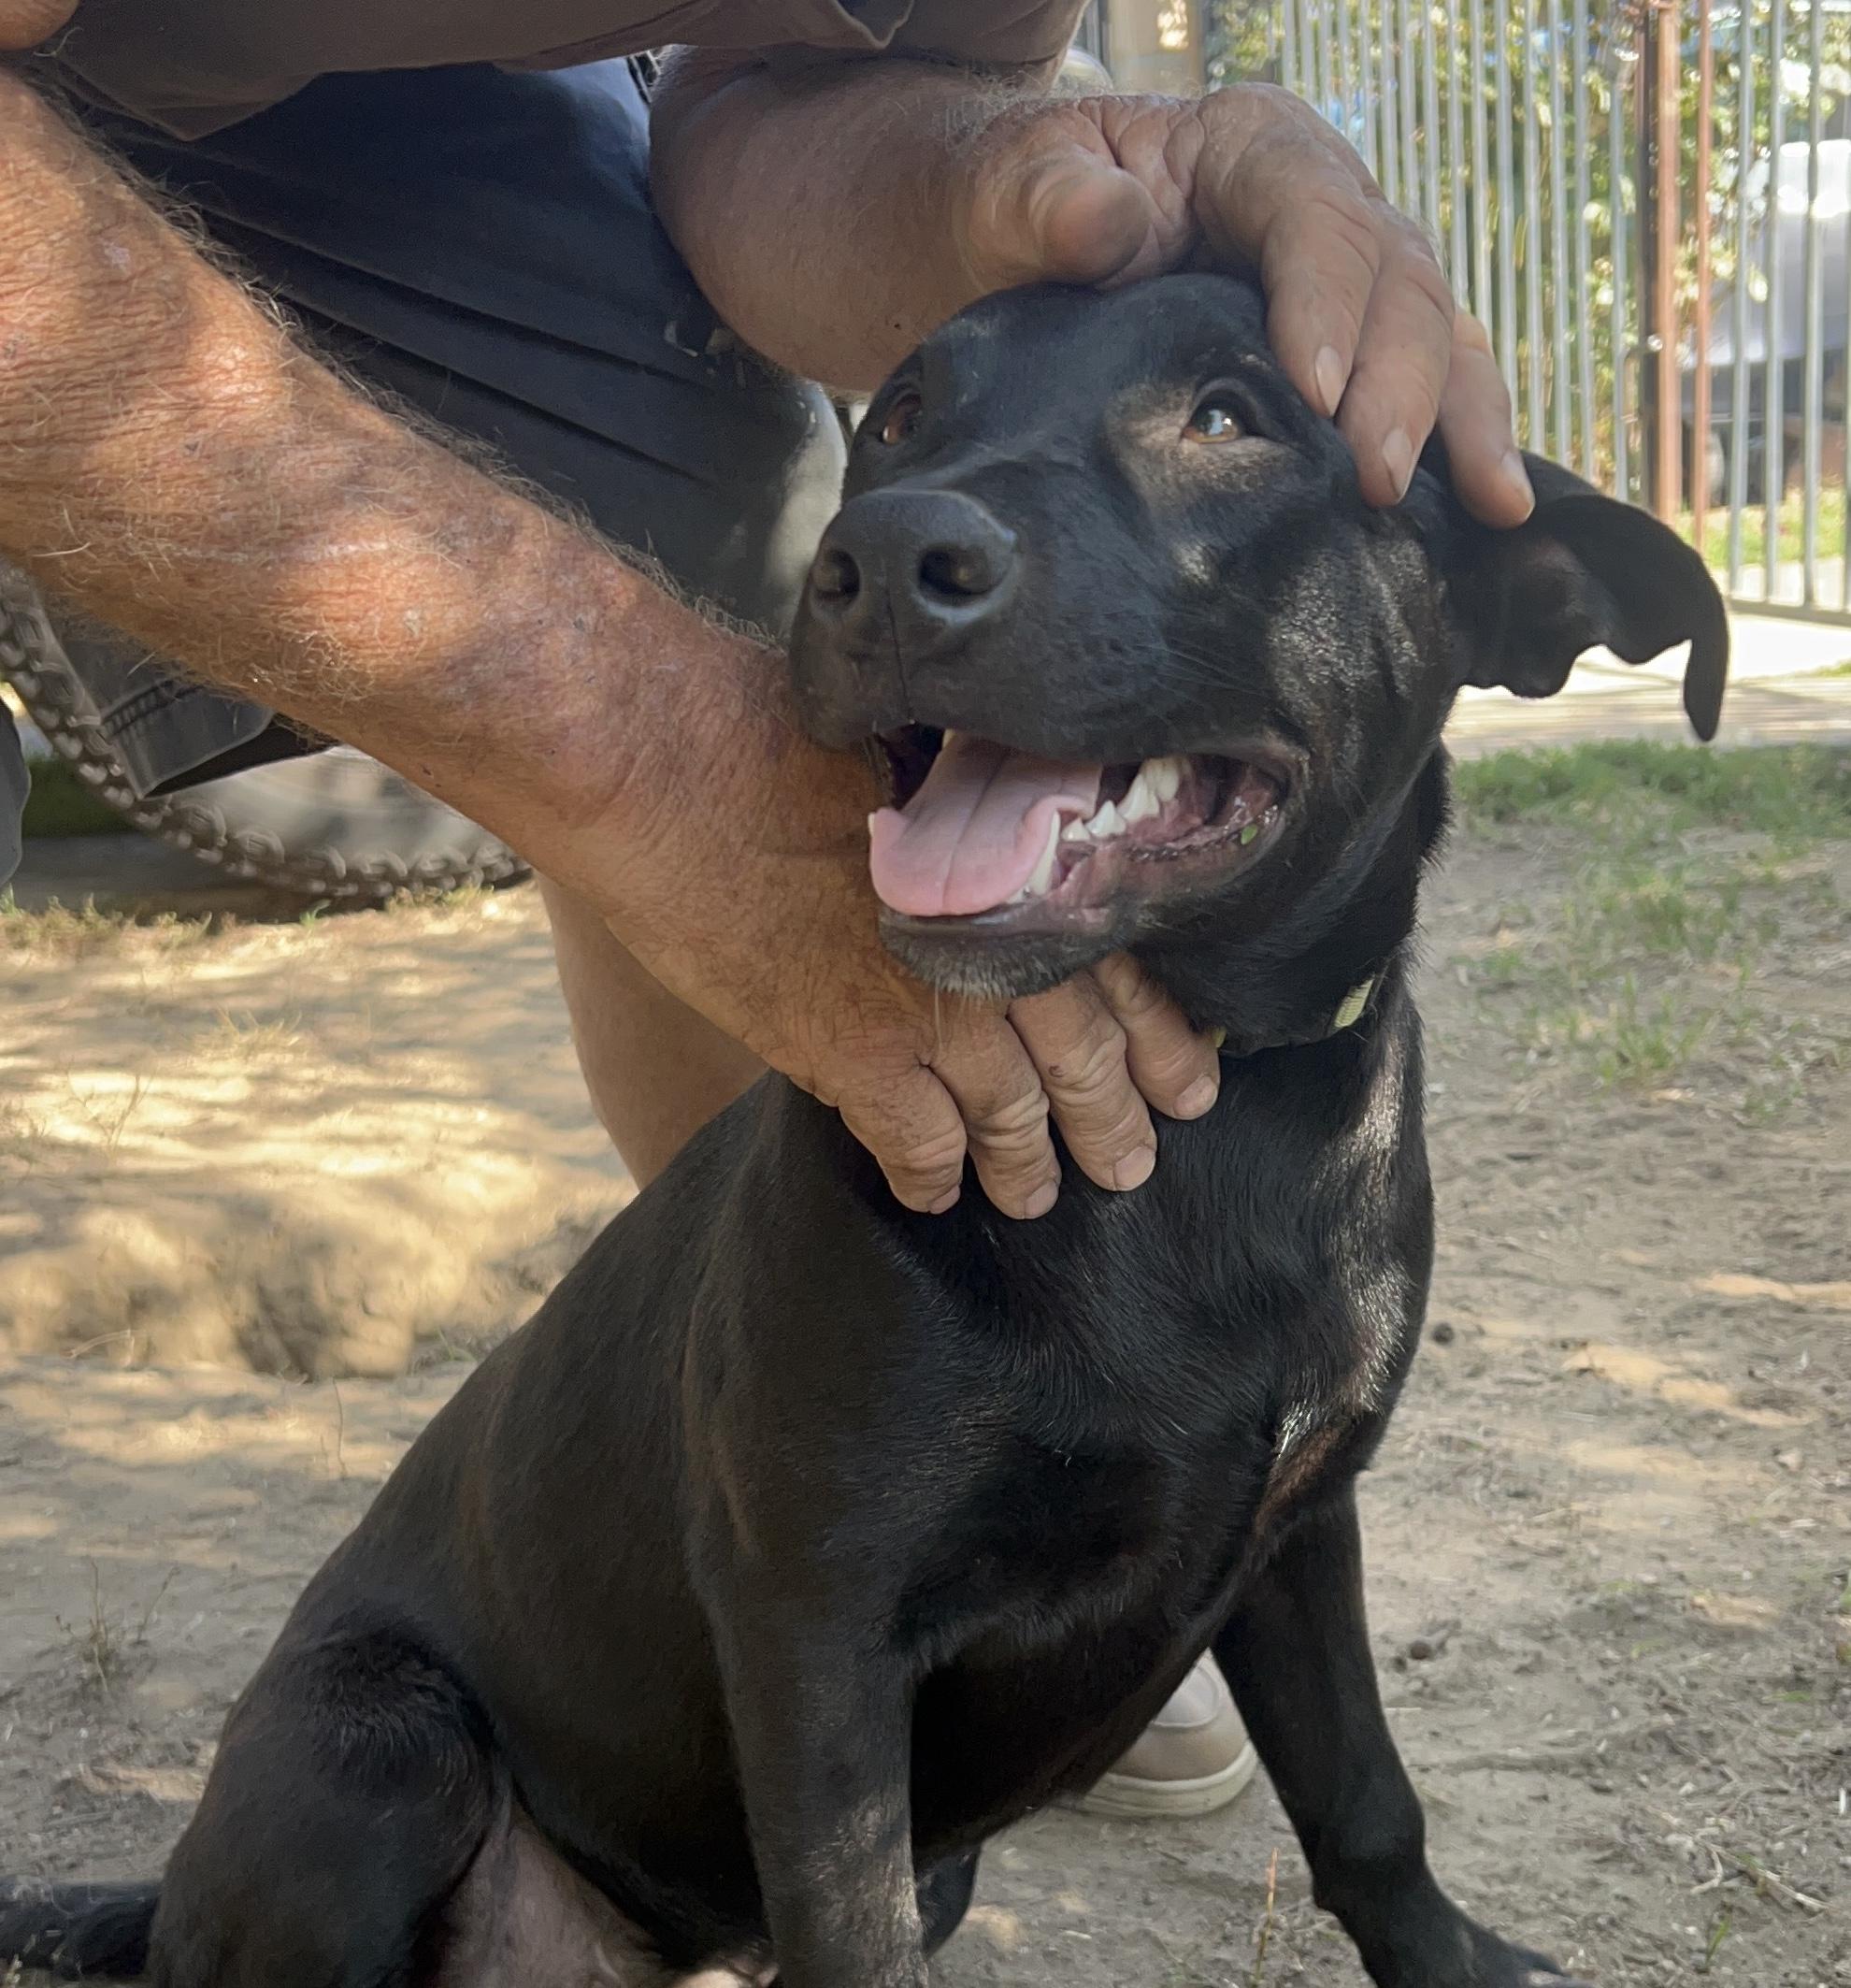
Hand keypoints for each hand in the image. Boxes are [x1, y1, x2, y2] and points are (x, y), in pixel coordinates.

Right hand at [604, 669, 1220, 1218]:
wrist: (667, 762)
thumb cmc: (777, 728)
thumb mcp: (918, 755)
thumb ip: (974, 828)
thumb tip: (1002, 859)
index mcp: (1020, 870)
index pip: (1124, 974)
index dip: (1161, 1042)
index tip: (1189, 1083)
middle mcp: (994, 949)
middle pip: (1083, 1063)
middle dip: (1113, 1124)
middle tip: (1131, 1168)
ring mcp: (927, 1009)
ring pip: (1008, 1118)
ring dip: (1026, 1166)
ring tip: (1037, 1197)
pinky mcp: (849, 1053)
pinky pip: (914, 1144)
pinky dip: (930, 1179)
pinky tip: (934, 1196)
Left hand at [947, 84, 1531, 524]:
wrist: (1014, 245)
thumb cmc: (1018, 209)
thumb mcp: (1010, 189)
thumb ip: (1049, 201)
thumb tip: (1108, 222)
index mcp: (1252, 150)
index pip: (1315, 215)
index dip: (1327, 301)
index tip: (1317, 393)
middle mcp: (1324, 206)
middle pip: (1398, 279)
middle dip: (1402, 383)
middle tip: (1379, 478)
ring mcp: (1348, 282)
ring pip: (1439, 333)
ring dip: (1466, 420)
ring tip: (1492, 503)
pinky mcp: (1353, 349)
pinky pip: (1430, 386)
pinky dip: (1464, 444)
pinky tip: (1492, 513)